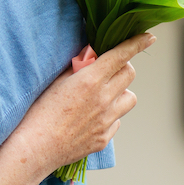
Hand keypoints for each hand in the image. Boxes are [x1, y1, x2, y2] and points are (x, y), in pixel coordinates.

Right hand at [0, 33, 152, 184]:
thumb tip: (91, 56)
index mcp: (90, 80)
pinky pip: (117, 120)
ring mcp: (107, 120)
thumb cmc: (39, 112)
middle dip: (122, 67)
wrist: (35, 148)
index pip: (121, 55)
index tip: (148, 37)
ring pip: (130, 98)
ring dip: (121, 92)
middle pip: (130, 74)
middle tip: (109, 70)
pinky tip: (91, 117)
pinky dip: (110, 114)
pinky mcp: (105, 138)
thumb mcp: (56, 81)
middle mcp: (104, 99)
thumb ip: (78, 68)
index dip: (137, 43)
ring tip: (104, 95)